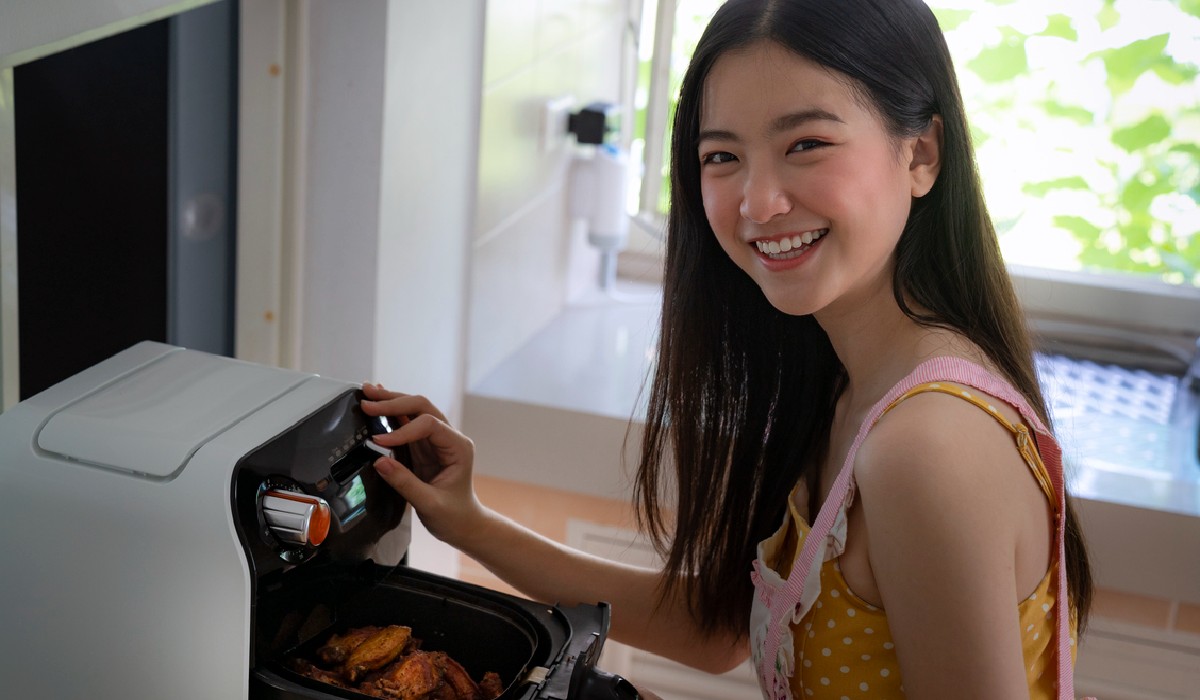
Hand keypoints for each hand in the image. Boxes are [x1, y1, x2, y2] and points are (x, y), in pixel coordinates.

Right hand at [359, 383, 484, 546]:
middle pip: (422, 407)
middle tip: (367, 402)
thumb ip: (405, 483)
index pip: (429, 424)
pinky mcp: (423, 446)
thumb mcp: (430, 504)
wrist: (462, 524)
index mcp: (458, 447)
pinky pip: (407, 422)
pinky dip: (391, 412)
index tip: (379, 442)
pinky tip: (378, 401)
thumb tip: (379, 461)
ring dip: (390, 401)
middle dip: (394, 402)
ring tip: (367, 392)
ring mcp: (436, 440)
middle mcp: (449, 437)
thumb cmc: (453, 516)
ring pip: (414, 410)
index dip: (402, 430)